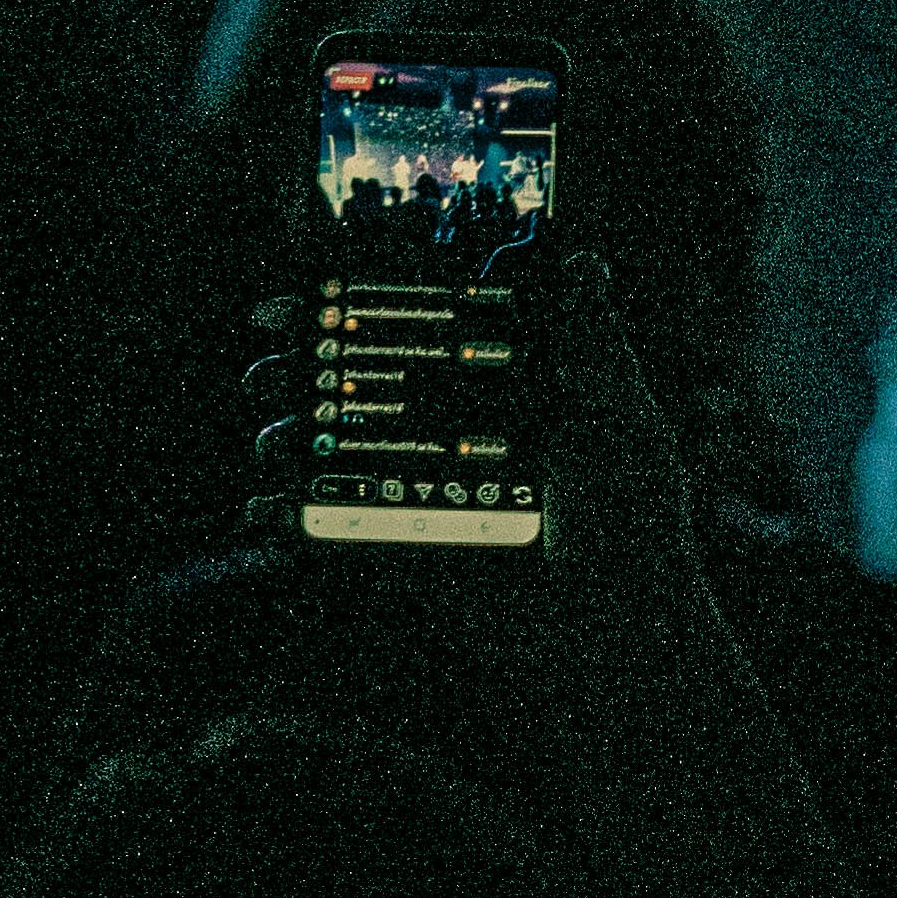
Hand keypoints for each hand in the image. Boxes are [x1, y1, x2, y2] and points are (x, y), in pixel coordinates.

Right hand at [222, 241, 718, 646]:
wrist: (618, 637)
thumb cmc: (634, 526)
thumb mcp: (623, 423)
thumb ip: (595, 345)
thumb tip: (586, 260)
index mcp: (502, 395)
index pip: (420, 334)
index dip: (365, 307)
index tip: (312, 286)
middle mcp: (451, 439)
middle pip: (360, 386)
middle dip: (301, 368)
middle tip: (267, 360)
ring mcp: (418, 498)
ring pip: (332, 454)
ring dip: (283, 437)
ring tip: (267, 437)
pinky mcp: (400, 556)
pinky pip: (328, 530)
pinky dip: (285, 516)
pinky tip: (262, 504)